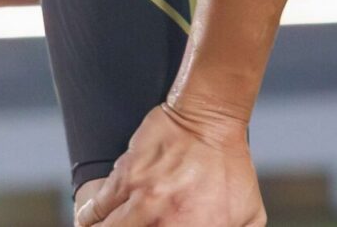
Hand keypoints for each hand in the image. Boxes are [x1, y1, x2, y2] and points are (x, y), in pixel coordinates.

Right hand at [74, 100, 264, 226]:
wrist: (209, 120)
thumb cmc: (229, 165)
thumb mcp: (247, 214)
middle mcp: (168, 222)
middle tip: (132, 224)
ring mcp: (143, 202)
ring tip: (106, 226)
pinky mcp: (123, 180)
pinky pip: (93, 212)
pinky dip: (89, 219)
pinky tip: (92, 220)